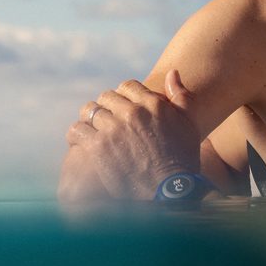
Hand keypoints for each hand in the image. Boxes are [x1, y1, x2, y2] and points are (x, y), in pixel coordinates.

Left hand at [60, 71, 200, 199]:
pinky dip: (76, 135)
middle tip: (106, 121)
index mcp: (152, 103)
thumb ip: (181, 96)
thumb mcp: (189, 124)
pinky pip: (77, 130)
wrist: (170, 192)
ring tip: (91, 129)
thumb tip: (172, 72)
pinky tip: (79, 142)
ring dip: (90, 119)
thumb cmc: (182, 159)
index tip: (122, 108)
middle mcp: (132, 112)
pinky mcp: (98, 147)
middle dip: (106, 107)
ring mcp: (113, 129)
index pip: (127, 85)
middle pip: (106, 97)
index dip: (124, 96)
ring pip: (89, 111)